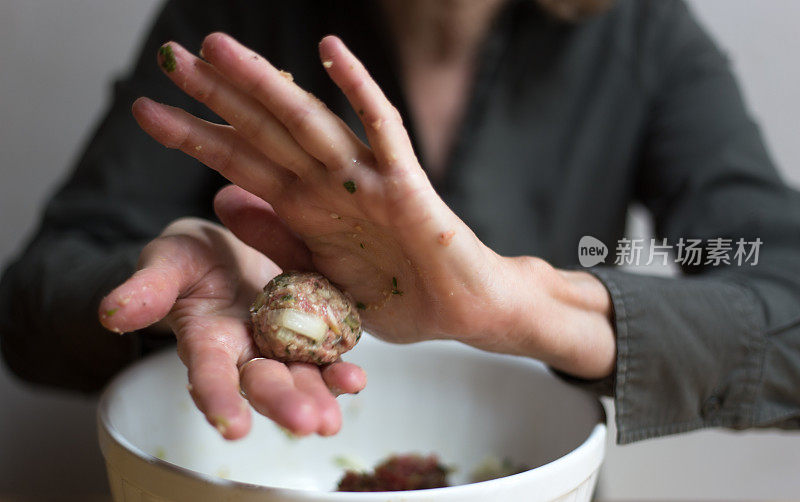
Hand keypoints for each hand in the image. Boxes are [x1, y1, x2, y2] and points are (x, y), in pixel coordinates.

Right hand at [99, 217, 365, 438]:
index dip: (219, 400)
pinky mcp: (312, 330)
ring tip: (332, 420)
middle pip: (262, 383)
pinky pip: (327, 353)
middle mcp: (245, 352)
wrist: (230, 244)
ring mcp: (281, 344)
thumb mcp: (167, 261)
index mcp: (206, 340)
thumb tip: (111, 313)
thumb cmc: (191, 258)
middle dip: (283, 404)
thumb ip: (147, 288)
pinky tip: (355, 379)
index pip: (209, 376)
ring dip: (318, 398)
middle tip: (307, 424)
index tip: (233, 428)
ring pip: (299, 377)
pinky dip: (340, 369)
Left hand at [133, 33, 615, 378]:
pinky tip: (330, 52)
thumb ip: (275, 237)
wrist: (461, 313)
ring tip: (218, 48)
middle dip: (215, 94)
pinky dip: (358, 90)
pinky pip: (382, 130)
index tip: (147, 108)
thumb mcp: (319, 278)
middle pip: (262, 130)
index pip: (239, 160)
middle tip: (169, 55)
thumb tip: (220, 197)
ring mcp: (367, 179)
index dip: (192, 135)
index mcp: (305, 208)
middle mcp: (329, 185)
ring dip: (265, 84)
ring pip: (308, 122)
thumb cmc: (398, 295)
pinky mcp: (406, 185)